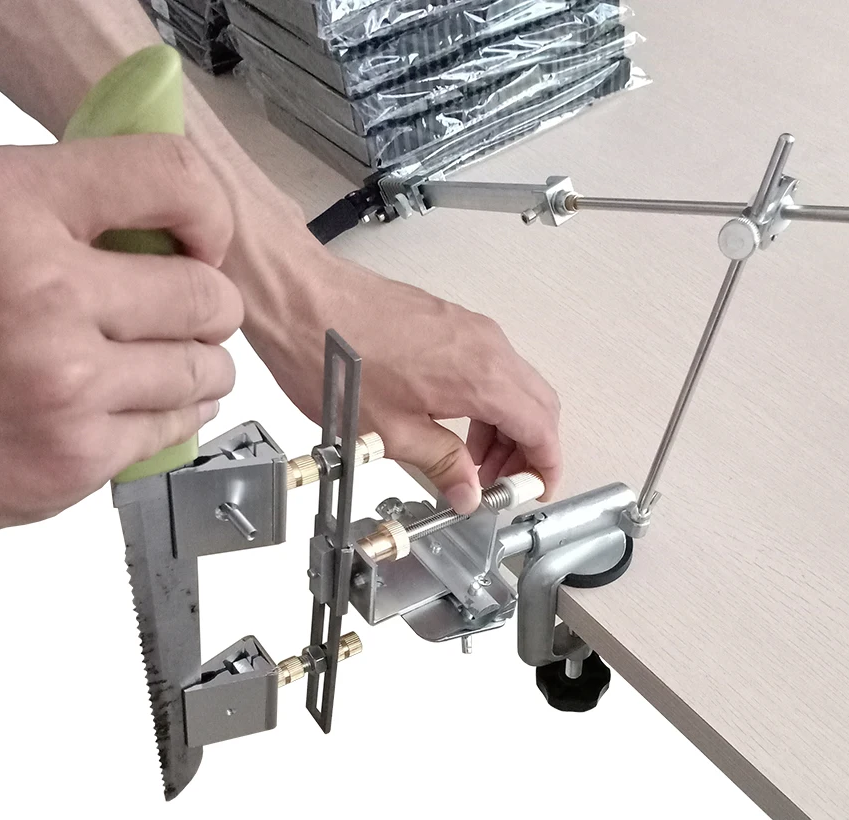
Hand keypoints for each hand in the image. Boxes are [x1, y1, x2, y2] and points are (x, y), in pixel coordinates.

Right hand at [0, 136, 242, 536]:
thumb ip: (32, 198)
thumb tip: (132, 200)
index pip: (169, 179)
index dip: (204, 208)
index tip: (200, 232)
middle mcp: (42, 295)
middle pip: (207, 293)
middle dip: (207, 300)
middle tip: (188, 305)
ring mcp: (64, 387)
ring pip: (206, 368)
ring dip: (200, 361)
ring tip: (173, 356)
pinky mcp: (72, 459)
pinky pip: (175, 430)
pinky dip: (175, 414)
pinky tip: (149, 401)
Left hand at [226, 199, 561, 514]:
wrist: (303, 300)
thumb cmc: (335, 353)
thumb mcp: (391, 431)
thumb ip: (441, 464)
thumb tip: (467, 490)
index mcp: (480, 376)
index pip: (541, 427)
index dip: (546, 465)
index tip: (538, 487)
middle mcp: (485, 345)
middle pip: (538, 405)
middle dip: (529, 450)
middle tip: (504, 483)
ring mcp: (470, 329)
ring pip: (516, 384)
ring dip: (507, 427)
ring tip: (473, 463)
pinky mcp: (451, 322)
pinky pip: (492, 366)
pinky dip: (489, 401)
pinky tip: (457, 426)